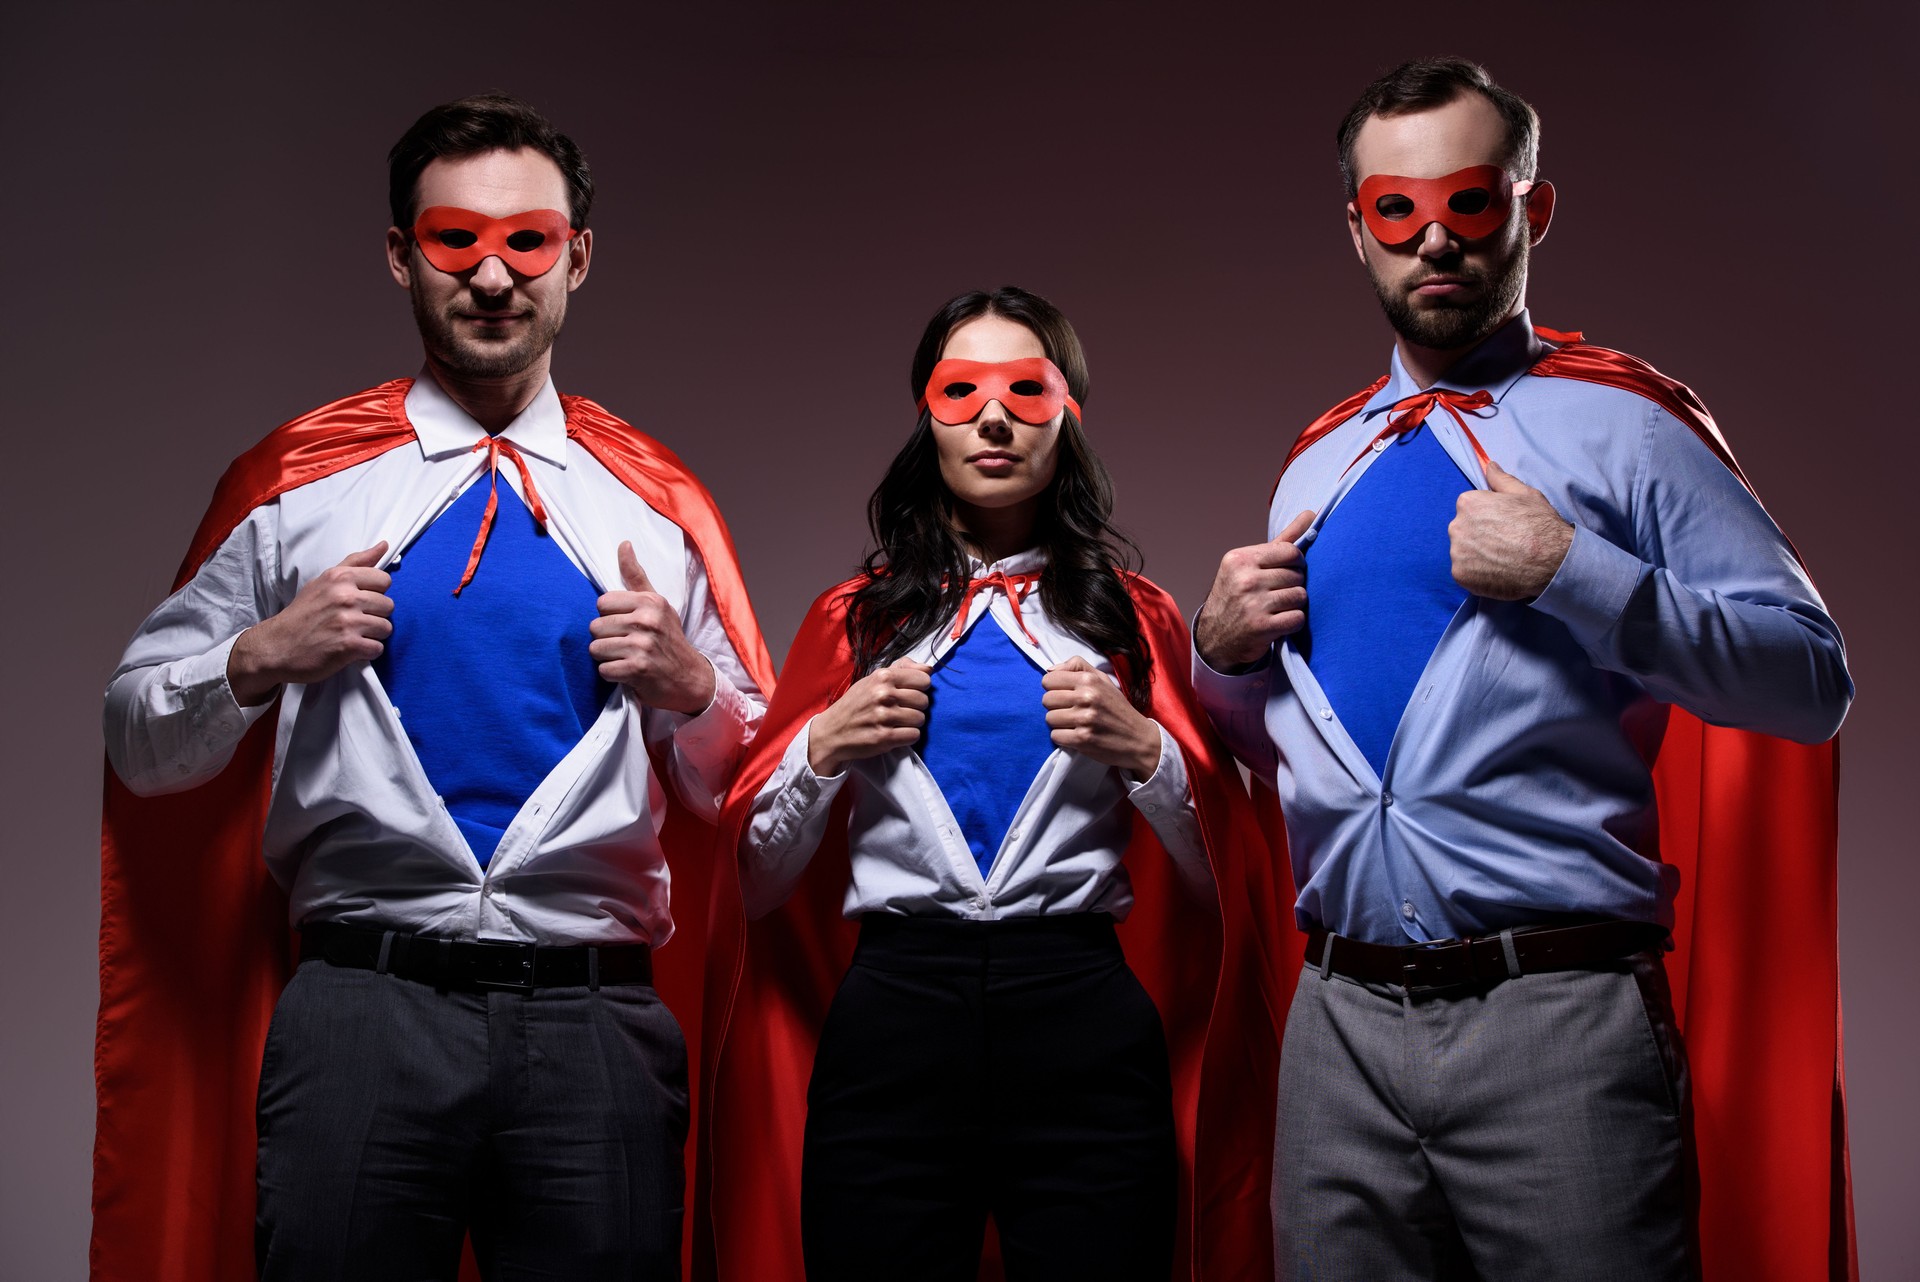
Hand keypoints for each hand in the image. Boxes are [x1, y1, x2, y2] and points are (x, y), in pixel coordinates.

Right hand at [228, 542, 393, 705]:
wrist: (277, 646)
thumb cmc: (303, 613)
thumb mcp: (324, 581)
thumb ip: (356, 562)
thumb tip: (384, 545)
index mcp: (340, 578)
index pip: (384, 580)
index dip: (375, 593)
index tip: (360, 600)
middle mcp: (345, 597)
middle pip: (388, 605)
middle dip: (375, 615)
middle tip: (354, 621)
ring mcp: (348, 621)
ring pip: (386, 627)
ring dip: (373, 635)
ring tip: (353, 634)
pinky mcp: (349, 646)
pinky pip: (377, 648)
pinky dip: (367, 652)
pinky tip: (351, 649)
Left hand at [589, 541, 715, 713]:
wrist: (690, 677)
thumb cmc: (668, 638)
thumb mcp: (657, 604)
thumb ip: (636, 575)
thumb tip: (624, 543)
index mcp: (650, 601)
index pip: (602, 603)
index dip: (609, 616)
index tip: (625, 625)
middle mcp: (647, 620)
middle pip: (595, 626)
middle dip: (606, 638)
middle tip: (626, 645)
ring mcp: (643, 645)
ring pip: (596, 648)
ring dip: (606, 657)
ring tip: (624, 657)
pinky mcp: (638, 669)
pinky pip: (603, 669)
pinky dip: (612, 674)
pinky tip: (627, 672)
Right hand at [808, 657, 931, 775]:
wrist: (832, 731)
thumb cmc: (856, 704)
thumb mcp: (874, 679)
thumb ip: (902, 669)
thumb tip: (929, 669)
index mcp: (883, 676)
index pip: (924, 680)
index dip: (919, 689)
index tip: (907, 694)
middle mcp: (884, 694)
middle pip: (924, 701)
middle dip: (916, 707)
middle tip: (901, 711)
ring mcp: (884, 716)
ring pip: (921, 719)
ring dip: (912, 723)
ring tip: (897, 722)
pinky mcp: (884, 737)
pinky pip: (914, 735)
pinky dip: (908, 737)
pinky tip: (896, 734)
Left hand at [1041, 656, 1160, 777]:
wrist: (1138, 738)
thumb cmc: (1117, 708)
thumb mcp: (1103, 680)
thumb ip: (1077, 667)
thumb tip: (1049, 670)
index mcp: (1089, 680)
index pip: (1048, 680)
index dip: (1054, 688)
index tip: (1064, 695)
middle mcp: (1086, 697)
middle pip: (1046, 700)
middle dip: (1055, 706)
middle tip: (1071, 711)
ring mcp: (1084, 719)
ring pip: (1049, 718)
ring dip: (1059, 723)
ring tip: (1075, 723)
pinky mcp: (1082, 739)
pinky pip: (1055, 736)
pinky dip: (1063, 738)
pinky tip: (1076, 735)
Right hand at [1194, 509, 1313, 671]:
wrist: (1215, 637)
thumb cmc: (1239, 595)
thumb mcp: (1252, 564)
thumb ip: (1284, 539)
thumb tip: (1312, 513)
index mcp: (1241, 559)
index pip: (1290, 552)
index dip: (1296, 563)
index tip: (1286, 571)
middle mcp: (1244, 580)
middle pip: (1297, 576)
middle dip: (1293, 586)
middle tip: (1277, 594)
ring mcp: (1252, 604)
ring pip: (1300, 596)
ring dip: (1294, 605)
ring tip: (1278, 608)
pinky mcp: (1261, 627)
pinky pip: (1297, 618)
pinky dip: (1293, 622)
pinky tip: (1279, 622)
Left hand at [1449, 459, 1573, 600]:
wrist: (1552, 561)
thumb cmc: (1540, 524)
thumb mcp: (1524, 494)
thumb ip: (1501, 479)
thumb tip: (1489, 466)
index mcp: (1468, 503)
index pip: (1469, 509)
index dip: (1488, 518)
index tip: (1503, 526)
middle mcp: (1456, 526)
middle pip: (1464, 531)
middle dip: (1480, 536)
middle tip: (1504, 544)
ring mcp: (1457, 552)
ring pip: (1463, 553)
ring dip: (1477, 556)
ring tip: (1502, 559)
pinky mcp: (1460, 575)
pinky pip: (1465, 573)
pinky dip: (1477, 574)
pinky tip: (1497, 572)